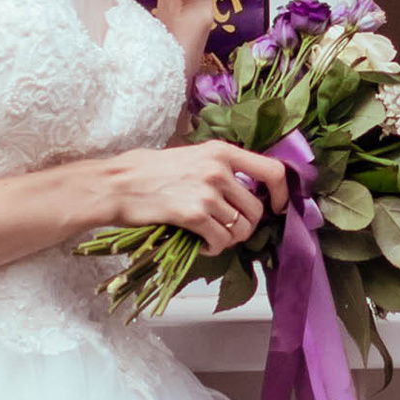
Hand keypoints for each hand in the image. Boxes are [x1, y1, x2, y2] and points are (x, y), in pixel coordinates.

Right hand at [106, 135, 289, 254]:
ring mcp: (207, 192)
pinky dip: (214, 249)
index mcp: (222, 151)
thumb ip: (220, 168)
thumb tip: (244, 191)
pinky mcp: (194, 214)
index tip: (276, 207)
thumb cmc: (149, 171)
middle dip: (247, 227)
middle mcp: (219, 169)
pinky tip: (201, 245)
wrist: (117, 184)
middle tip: (229, 231)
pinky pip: (220, 240)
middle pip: (256, 208)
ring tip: (212, 238)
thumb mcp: (191, 156)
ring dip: (229, 240)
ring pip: (241, 228)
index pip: (273, 170)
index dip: (282, 194)